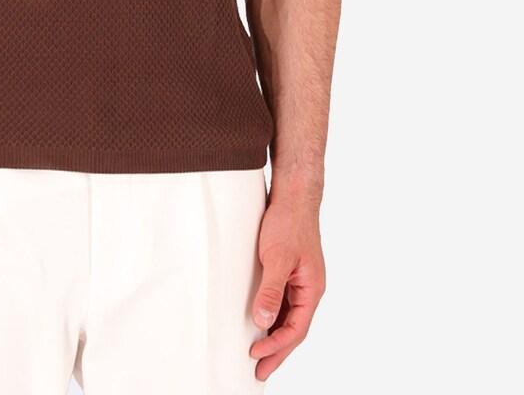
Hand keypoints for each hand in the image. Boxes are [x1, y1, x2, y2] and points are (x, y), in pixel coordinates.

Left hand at [248, 193, 325, 381]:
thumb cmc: (289, 222)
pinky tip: (259, 323)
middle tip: (259, 372)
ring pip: (288, 316)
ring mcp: (299, 280)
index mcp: (312, 289)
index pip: (296, 329)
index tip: (256, 357)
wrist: (293, 195)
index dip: (277, 346)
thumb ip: (271, 290)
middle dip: (277, 351)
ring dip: (273, 335)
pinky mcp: (289, 271)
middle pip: (294, 328)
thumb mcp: (276, 257)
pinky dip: (272, 315)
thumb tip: (262, 322)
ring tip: (257, 355)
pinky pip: (282, 301)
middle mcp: (308, 288)